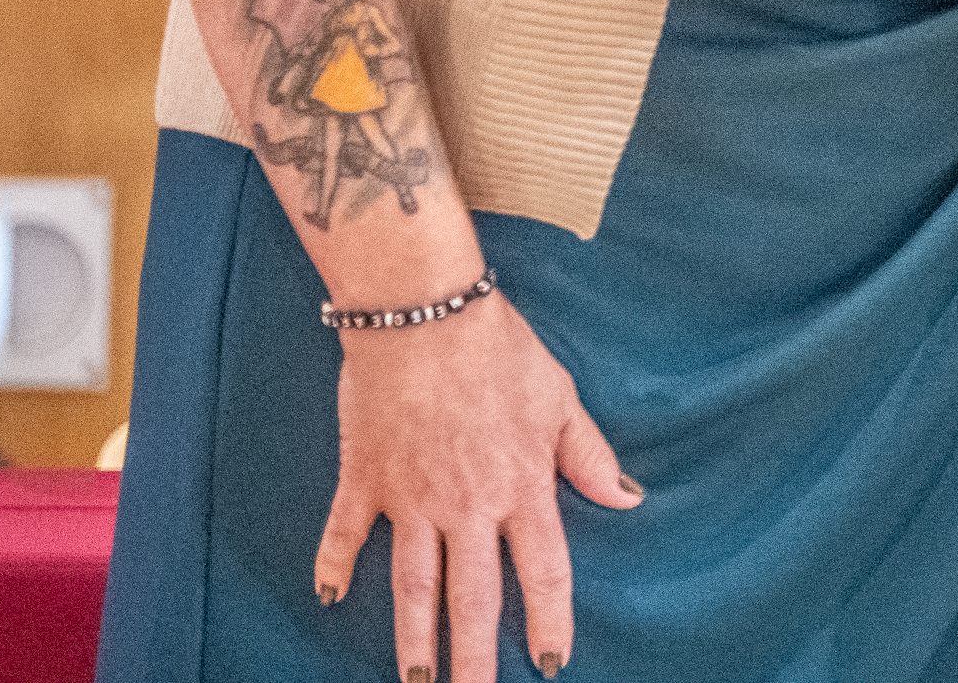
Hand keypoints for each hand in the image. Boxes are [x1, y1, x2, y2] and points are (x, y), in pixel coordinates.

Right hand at [319, 292, 636, 682]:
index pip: (542, 573)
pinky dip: (335, 566)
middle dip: (473, 660)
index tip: (550, 664)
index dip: (548, 622)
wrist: (424, 312)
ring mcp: (411, 497)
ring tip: (413, 681)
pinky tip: (329, 599)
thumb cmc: (500, 349)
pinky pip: (346, 533)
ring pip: (413, 586)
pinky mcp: (366, 478)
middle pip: (472, 598)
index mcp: (521, 486)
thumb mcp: (560, 398)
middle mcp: (467, 504)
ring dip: (412, 639)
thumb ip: (589, 456)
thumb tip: (628, 497)